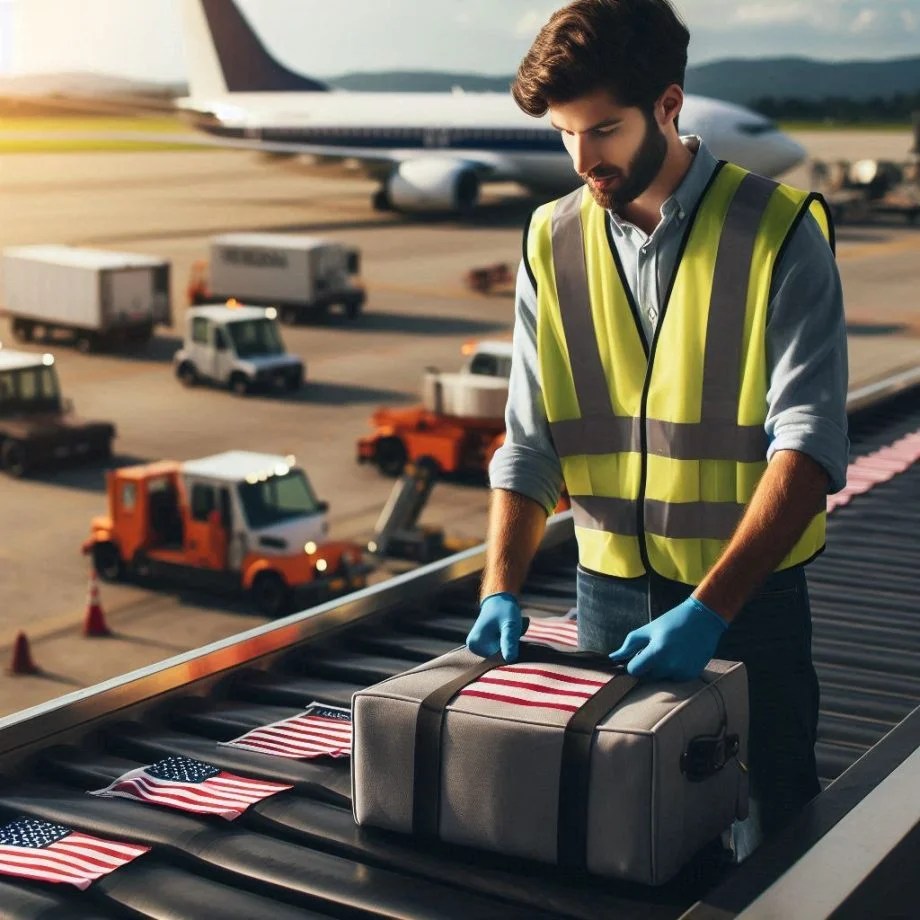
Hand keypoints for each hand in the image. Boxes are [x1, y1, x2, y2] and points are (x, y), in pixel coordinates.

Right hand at [466, 592, 522, 661]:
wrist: (499, 599)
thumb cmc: (504, 611)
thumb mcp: (510, 625)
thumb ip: (509, 641)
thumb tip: (509, 659)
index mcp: (474, 644)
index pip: (498, 658)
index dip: (509, 647)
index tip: (509, 632)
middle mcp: (473, 648)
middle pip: (498, 656)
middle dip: (508, 645)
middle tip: (509, 629)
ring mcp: (477, 647)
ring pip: (500, 653)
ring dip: (508, 643)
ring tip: (507, 628)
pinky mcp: (482, 645)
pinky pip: (499, 649)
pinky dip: (505, 641)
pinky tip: (504, 631)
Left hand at [608, 596, 727, 680]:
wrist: (704, 618)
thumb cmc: (672, 621)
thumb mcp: (648, 629)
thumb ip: (629, 645)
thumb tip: (613, 658)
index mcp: (657, 652)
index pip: (634, 671)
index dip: (633, 664)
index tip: (638, 655)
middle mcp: (670, 666)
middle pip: (647, 676)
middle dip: (647, 666)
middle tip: (655, 649)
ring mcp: (682, 672)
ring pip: (661, 679)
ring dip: (660, 670)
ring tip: (668, 651)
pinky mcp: (692, 675)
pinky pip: (674, 679)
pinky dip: (673, 671)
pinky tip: (679, 655)